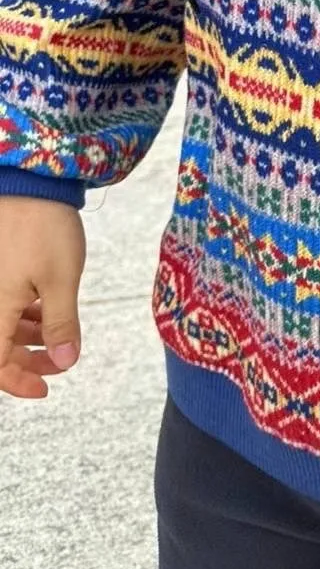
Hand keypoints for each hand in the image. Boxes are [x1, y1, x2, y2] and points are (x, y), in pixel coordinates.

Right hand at [0, 196, 85, 398]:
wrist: (29, 181)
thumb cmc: (43, 227)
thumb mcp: (60, 280)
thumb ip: (61, 325)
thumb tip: (65, 362)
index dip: (17, 382)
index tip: (45, 388)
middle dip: (27, 360)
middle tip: (60, 361)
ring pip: (0, 324)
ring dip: (27, 335)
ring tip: (58, 330)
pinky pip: (2, 302)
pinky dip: (22, 312)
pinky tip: (45, 307)